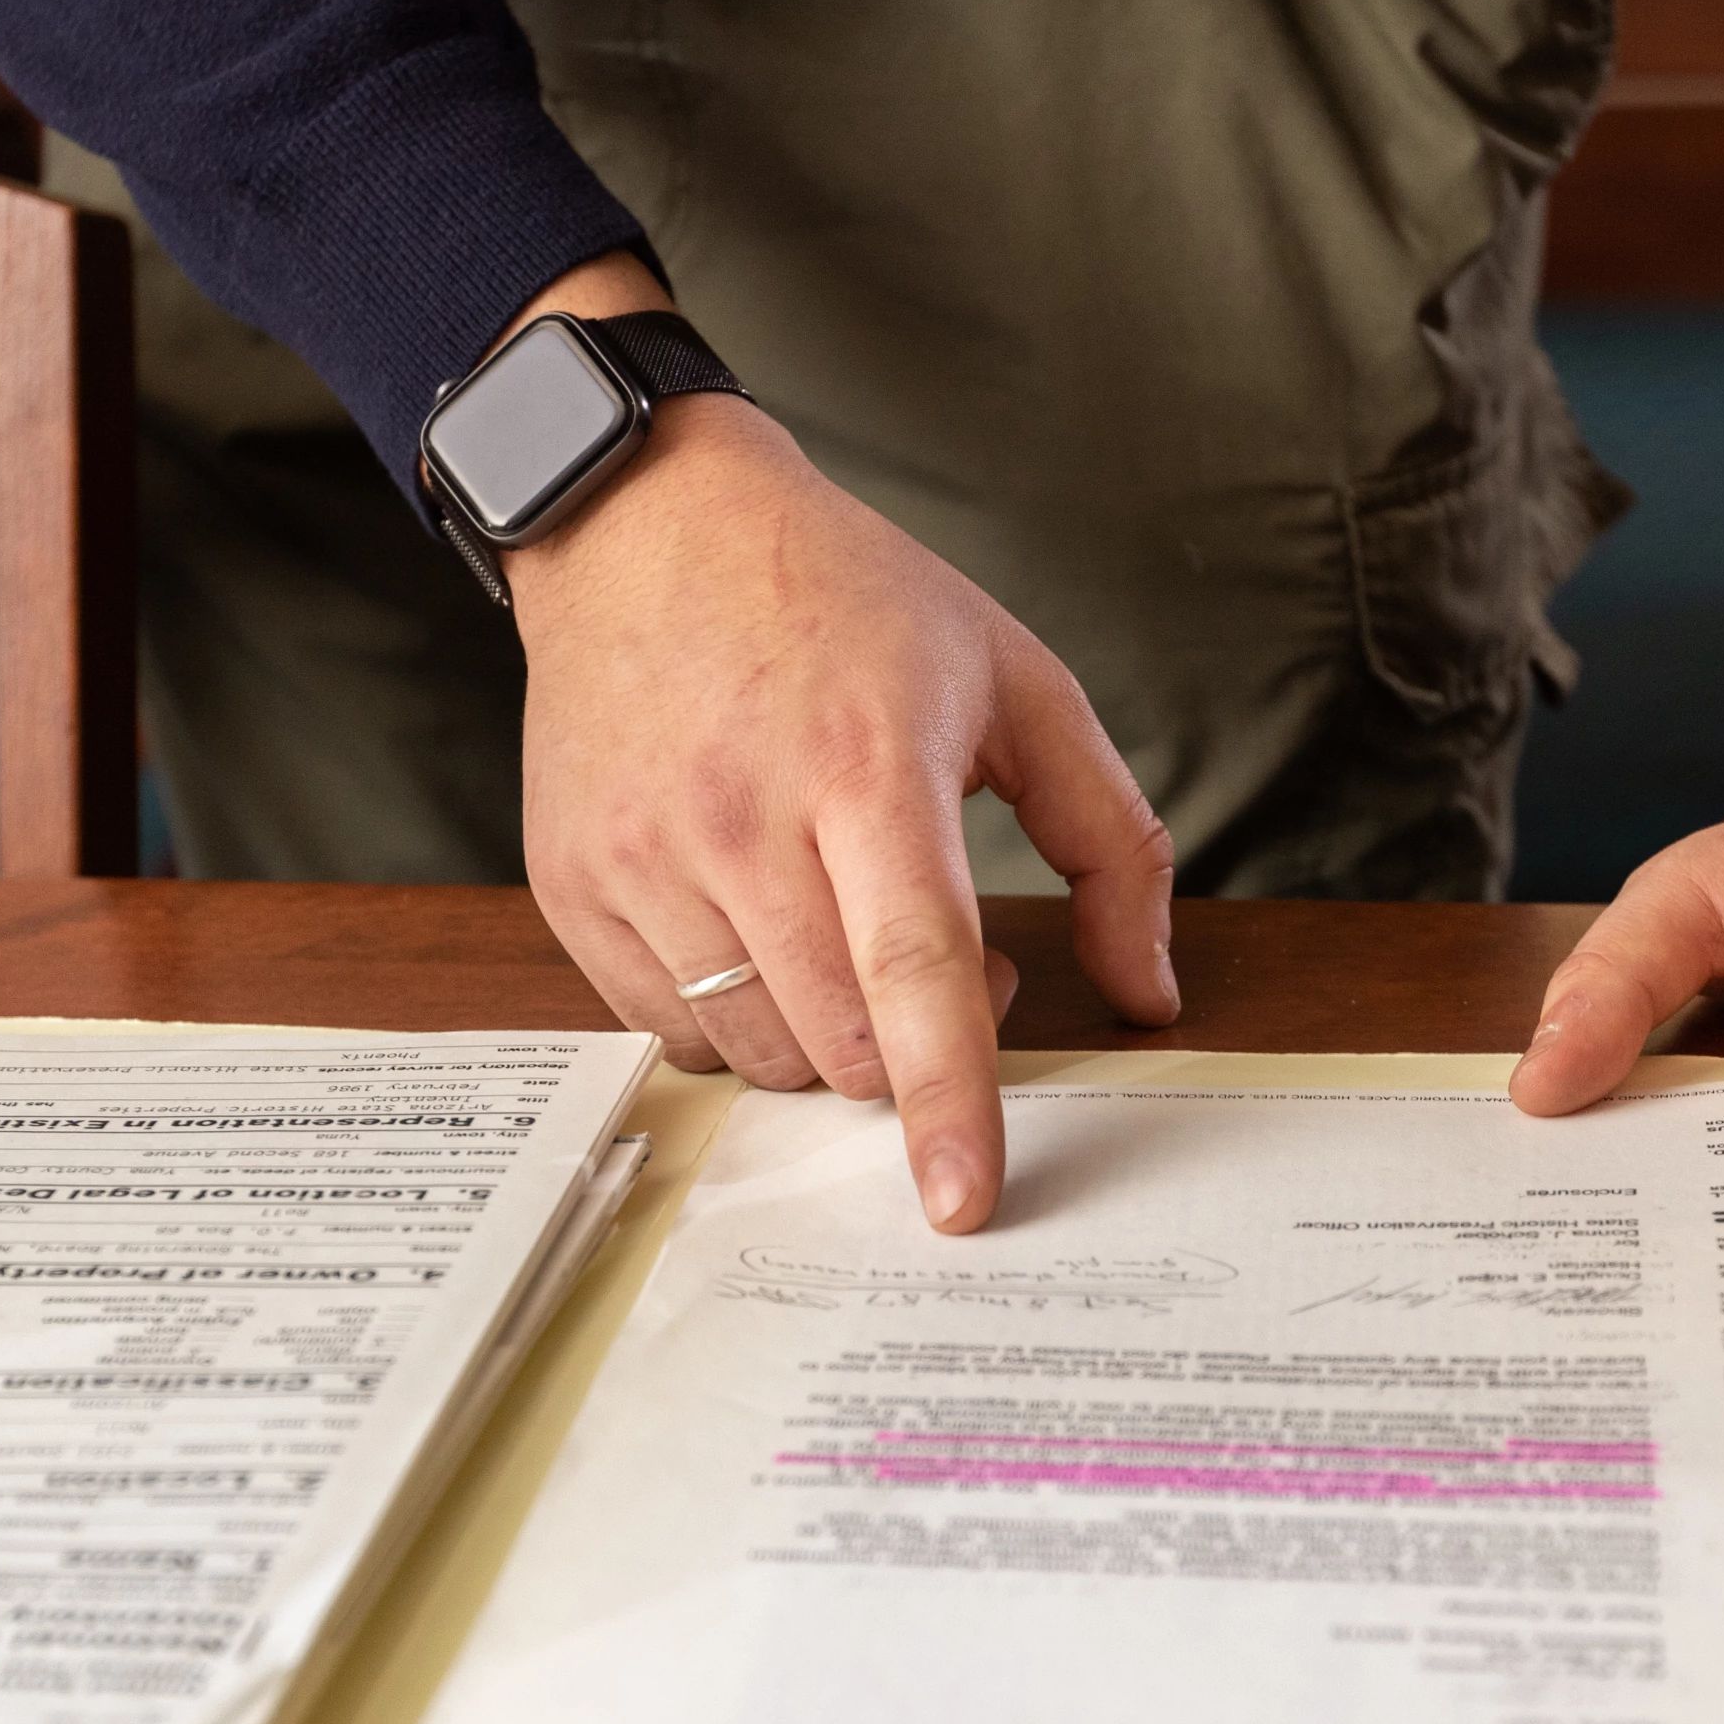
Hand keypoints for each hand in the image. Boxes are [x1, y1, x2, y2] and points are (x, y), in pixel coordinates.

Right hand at [500, 260, 1179, 1230]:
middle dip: (905, 1050)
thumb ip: (1111, 840)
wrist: (644, 524)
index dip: (946, 1099)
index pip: (914, 970)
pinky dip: (734, 1014)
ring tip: (836, 921)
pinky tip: (752, 918)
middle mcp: (738, 819)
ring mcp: (641, 858)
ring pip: (759, 1055)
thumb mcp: (1014, 681)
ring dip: (823, 1033)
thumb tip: (1149, 991)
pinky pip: (674, 1031)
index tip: (964, 1199)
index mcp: (864, 766)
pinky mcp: (574, 886)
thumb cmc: (844, 600)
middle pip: (840, 1040)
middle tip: (930, 948)